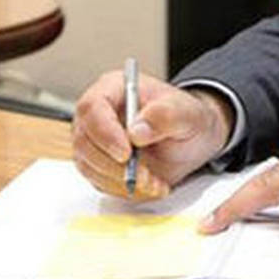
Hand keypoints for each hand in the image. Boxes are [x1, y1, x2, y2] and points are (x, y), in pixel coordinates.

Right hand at [72, 70, 233, 199]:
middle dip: (114, 165)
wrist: (193, 138)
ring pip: (89, 166)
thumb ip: (165, 116)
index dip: (105, 132)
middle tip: (145, 175)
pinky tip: (151, 185)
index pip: (92, 107)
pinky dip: (125, 189)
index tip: (126, 153)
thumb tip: (136, 130)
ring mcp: (96, 141)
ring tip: (155, 181)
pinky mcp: (99, 165)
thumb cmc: (186, 117)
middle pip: (85, 141)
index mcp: (114, 88)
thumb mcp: (187, 112)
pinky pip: (101, 182)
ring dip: (122, 181)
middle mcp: (98, 114)